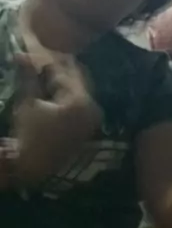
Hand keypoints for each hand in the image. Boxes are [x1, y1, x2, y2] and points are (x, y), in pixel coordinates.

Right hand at [13, 52, 100, 187]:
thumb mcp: (27, 104)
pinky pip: (78, 103)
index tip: (27, 55)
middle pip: (75, 78)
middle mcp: (92, 106)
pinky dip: (65, 95)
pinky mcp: (88, 126)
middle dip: (56, 69)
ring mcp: (92, 117)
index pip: (62, 71)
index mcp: (79, 99)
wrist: (35, 172)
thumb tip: (22, 56)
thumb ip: (29, 78)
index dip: (43, 61)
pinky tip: (51, 93)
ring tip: (42, 76)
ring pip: (78, 89)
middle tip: (37, 63)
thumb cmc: (30, 137)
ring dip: (61, 81)